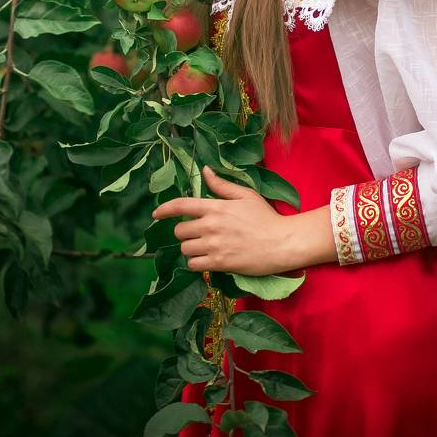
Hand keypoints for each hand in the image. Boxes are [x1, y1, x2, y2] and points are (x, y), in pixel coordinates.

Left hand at [152, 165, 292, 276]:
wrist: (281, 243)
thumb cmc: (265, 217)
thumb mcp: (245, 195)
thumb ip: (222, 185)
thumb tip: (205, 171)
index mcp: (216, 206)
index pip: (181, 205)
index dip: (164, 209)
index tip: (155, 214)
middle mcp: (211, 226)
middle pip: (180, 231)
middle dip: (185, 231)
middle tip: (198, 233)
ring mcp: (214, 246)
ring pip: (185, 249)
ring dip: (191, 248)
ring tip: (203, 247)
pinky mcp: (219, 264)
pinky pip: (194, 265)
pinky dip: (197, 263)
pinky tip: (207, 259)